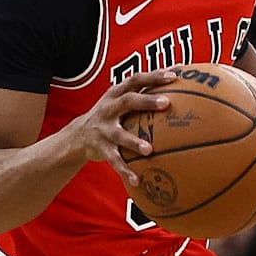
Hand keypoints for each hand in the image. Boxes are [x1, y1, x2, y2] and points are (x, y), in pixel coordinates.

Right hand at [66, 69, 175, 186]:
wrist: (78, 136)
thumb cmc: (110, 115)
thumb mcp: (121, 101)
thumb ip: (143, 94)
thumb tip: (178, 85)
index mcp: (116, 94)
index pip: (136, 80)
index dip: (153, 76)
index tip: (173, 76)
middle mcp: (109, 108)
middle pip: (128, 101)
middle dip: (146, 101)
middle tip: (166, 103)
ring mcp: (103, 129)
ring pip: (119, 134)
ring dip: (134, 141)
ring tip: (149, 150)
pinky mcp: (101, 148)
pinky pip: (114, 160)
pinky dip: (125, 170)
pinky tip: (138, 179)